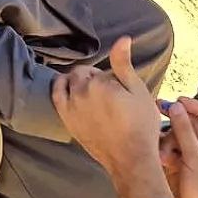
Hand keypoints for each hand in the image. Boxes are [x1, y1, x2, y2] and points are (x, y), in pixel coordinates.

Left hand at [52, 37, 159, 177]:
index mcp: (98, 83)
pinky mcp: (68, 121)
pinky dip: (61, 88)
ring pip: (68, 82)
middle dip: (94, 78)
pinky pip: (56, 96)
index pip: (101, 70)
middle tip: (110, 93)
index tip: (121, 89)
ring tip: (93, 94)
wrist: (131, 158)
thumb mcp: (138, 91)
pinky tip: (71, 92)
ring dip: (77, 82)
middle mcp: (79, 93)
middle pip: (82, 74)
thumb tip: (123, 38)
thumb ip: (124, 64)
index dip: (112, 77)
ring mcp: (71, 108)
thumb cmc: (140, 125)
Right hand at [162, 98, 197, 197]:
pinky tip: (162, 158)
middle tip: (159, 113)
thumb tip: (176, 108)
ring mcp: (196, 156)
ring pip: (179, 135)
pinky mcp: (182, 165)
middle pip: (193, 123)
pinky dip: (165, 150)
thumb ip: (185, 132)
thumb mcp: (196, 160)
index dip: (195, 106)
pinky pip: (172, 148)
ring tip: (163, 150)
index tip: (178, 102)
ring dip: (169, 139)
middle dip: (177, 123)